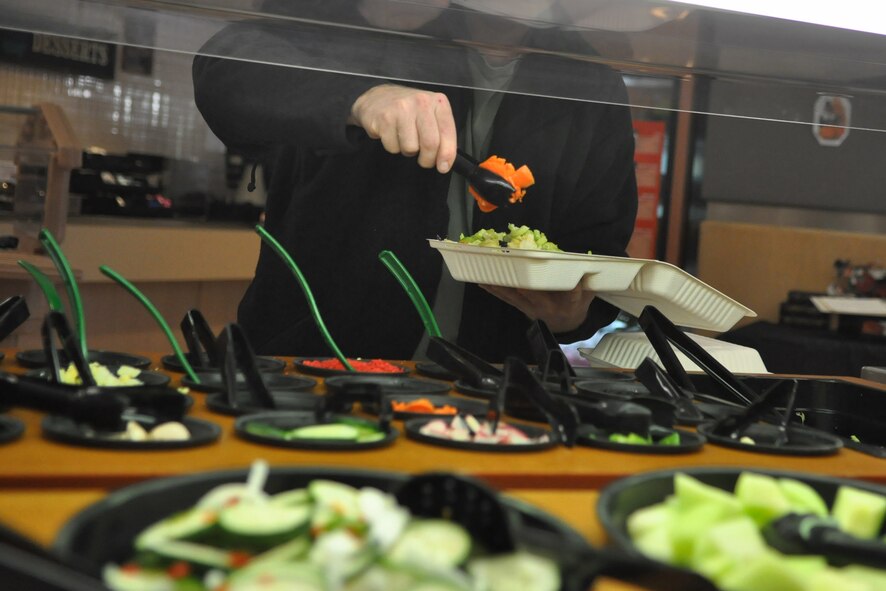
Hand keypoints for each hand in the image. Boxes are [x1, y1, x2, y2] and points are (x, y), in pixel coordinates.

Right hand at [349, 84, 456, 172]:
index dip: (447, 155)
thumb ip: (441, 135)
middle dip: (427, 159)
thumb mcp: (431, 115)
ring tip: (404, 139)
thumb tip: (444, 163)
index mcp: (437, 102)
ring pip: (411, 148)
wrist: (377, 98)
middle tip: (424, 160)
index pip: (447, 133)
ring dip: (408, 151)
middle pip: (430, 144)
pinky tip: (392, 134)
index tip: (443, 166)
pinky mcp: (384, 118)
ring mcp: (401, 108)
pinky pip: (393, 147)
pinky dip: (393, 147)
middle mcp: (421, 102)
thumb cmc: (408, 110)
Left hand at [480, 284, 594, 333]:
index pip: (573, 296)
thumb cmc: (576, 305)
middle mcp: (548, 308)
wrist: (564, 325)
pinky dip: (494, 290)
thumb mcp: (588, 295)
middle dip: (527, 289)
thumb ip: (589, 282)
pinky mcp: (521, 307)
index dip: (573, 290)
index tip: (574, 284)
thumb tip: (592, 264)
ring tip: (489, 276)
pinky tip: (483, 282)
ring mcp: (531, 308)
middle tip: (519, 281)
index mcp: (569, 304)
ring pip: (516, 297)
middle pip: (537, 297)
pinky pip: (506, 298)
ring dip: (502, 287)